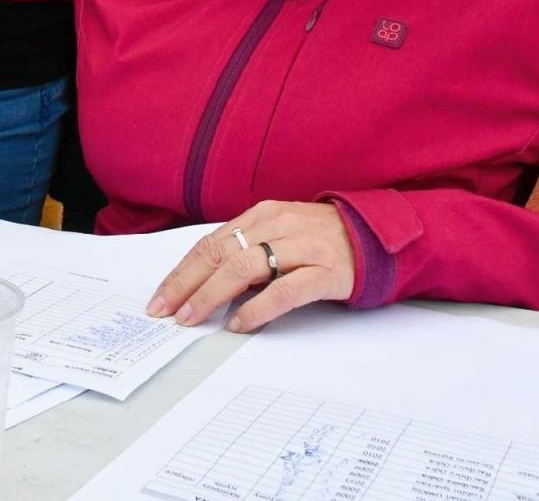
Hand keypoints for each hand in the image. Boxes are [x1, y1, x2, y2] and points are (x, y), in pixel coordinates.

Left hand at [146, 201, 355, 332]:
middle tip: (165, 310)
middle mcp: (278, 226)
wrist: (378, 237)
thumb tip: (205, 282)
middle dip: (187, 283)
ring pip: (245, 267)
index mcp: (262, 215)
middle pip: (221, 253)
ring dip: (212, 294)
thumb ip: (247, 250)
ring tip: (192, 318)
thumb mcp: (279, 235)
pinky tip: (239, 323)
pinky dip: (258, 307)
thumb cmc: (322, 240)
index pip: (211, 243)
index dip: (182, 271)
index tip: (161, 295)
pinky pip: (285, 289)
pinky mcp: (326, 271)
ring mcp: (302, 247)